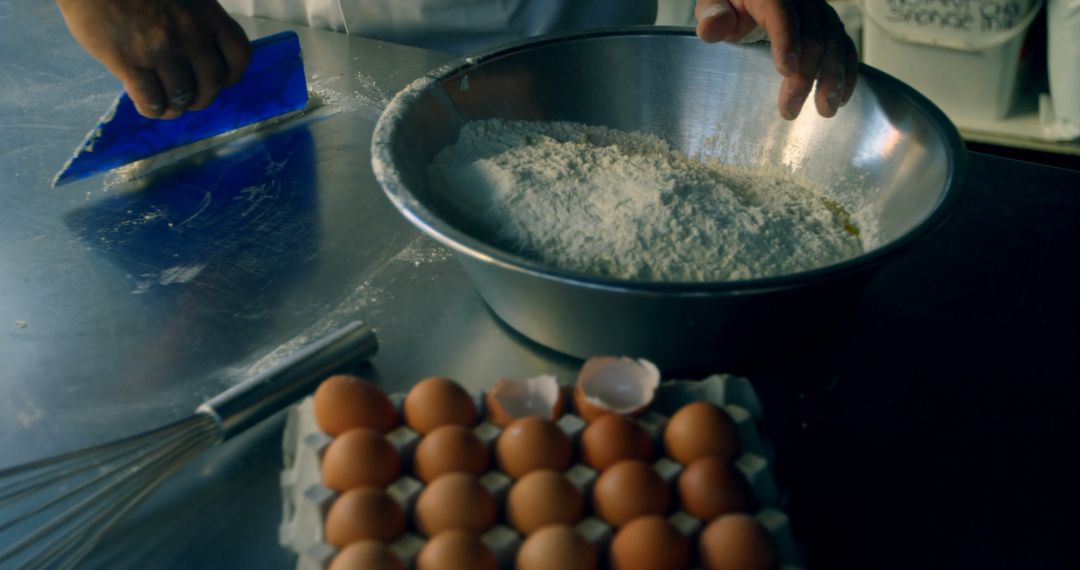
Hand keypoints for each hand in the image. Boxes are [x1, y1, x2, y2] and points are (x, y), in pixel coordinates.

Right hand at [56, 0, 251, 118]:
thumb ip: (195, 20)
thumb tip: (200, 59)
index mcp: (207, 12)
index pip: (239, 55)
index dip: (230, 75)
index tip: (220, 80)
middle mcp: (190, 32)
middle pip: (212, 84)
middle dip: (201, 98)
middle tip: (187, 98)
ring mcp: (160, 48)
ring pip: (182, 97)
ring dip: (174, 107)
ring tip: (165, 104)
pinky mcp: (129, 60)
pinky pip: (151, 101)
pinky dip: (152, 109)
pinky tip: (145, 103)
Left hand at [695, 0, 856, 119]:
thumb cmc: (732, 4)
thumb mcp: (715, 4)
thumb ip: (712, 14)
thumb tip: (711, 28)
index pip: (782, 13)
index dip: (786, 40)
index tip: (786, 70)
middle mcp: (802, 1)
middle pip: (812, 35)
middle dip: (805, 74)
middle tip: (791, 109)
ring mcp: (820, 14)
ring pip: (835, 43)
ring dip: (833, 78)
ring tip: (826, 110)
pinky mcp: (831, 27)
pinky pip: (846, 47)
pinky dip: (847, 73)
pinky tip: (841, 98)